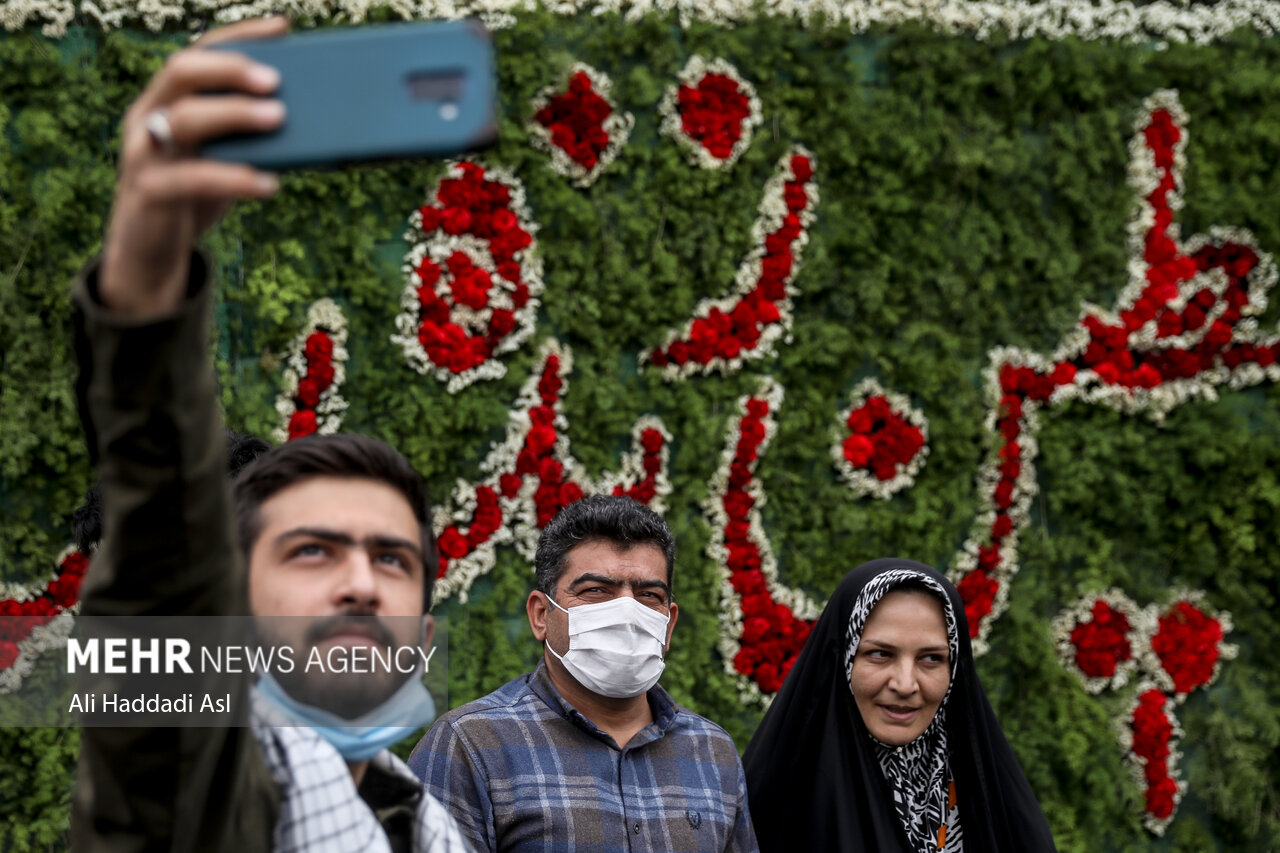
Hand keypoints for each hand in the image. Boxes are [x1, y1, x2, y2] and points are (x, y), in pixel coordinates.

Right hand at [100, 16, 288, 320]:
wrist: (148, 254)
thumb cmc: (192, 197)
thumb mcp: (219, 158)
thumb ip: (247, 137)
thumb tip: (308, 120)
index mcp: (166, 101)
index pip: (199, 53)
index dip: (240, 38)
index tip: (283, 28)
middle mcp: (148, 117)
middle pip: (182, 73)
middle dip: (230, 69)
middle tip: (276, 80)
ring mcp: (143, 153)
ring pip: (184, 119)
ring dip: (235, 114)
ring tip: (279, 118)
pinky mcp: (148, 193)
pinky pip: (192, 179)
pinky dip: (234, 178)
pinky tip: (268, 184)